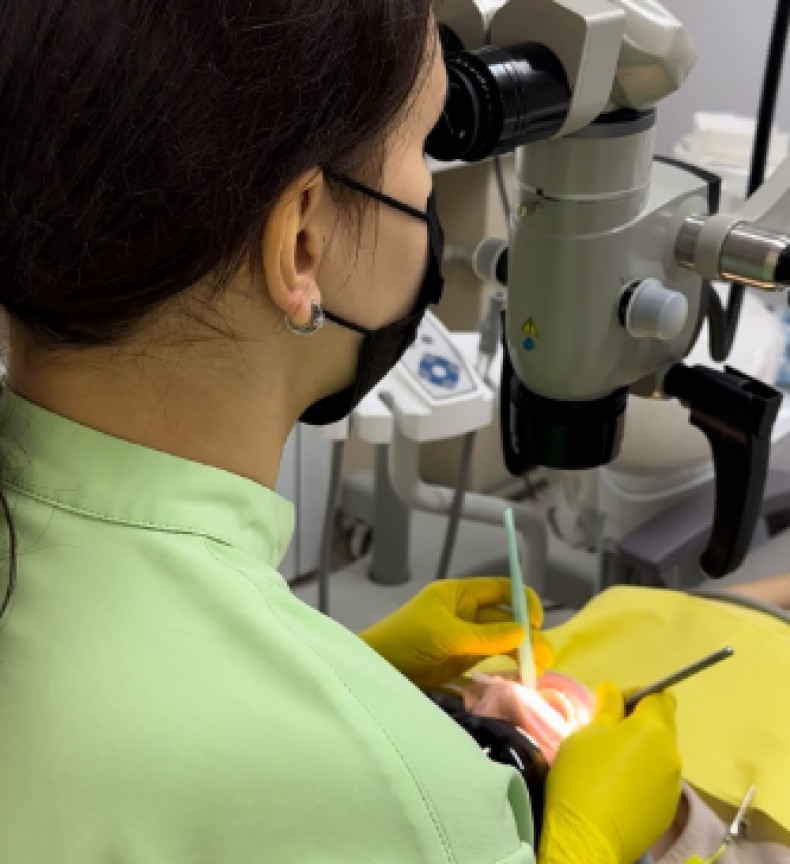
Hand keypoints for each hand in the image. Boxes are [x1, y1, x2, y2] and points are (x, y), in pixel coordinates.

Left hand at [359, 577, 553, 689]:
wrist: (374, 670)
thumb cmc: (402, 640)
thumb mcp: (443, 634)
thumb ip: (483, 635)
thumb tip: (523, 632)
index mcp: (459, 594)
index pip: (501, 589)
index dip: (523, 602)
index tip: (535, 622)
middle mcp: (466, 613)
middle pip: (507, 617)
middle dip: (528, 634)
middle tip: (543, 659)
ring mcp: (465, 638)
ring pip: (504, 640)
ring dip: (523, 653)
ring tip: (538, 672)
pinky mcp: (462, 662)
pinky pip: (493, 660)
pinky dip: (508, 668)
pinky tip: (521, 679)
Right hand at [538, 682, 681, 863]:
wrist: (587, 839)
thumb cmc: (582, 775)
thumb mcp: (587, 733)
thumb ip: (607, 709)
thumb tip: (614, 690)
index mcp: (654, 730)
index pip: (660, 697)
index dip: (637, 695)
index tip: (612, 707)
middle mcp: (673, 755)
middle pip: (662, 727)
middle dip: (637, 725)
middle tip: (606, 735)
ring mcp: (673, 786)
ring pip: (659, 756)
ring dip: (640, 752)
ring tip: (610, 766)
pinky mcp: (667, 811)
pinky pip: (657, 782)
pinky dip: (641, 778)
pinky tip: (617, 791)